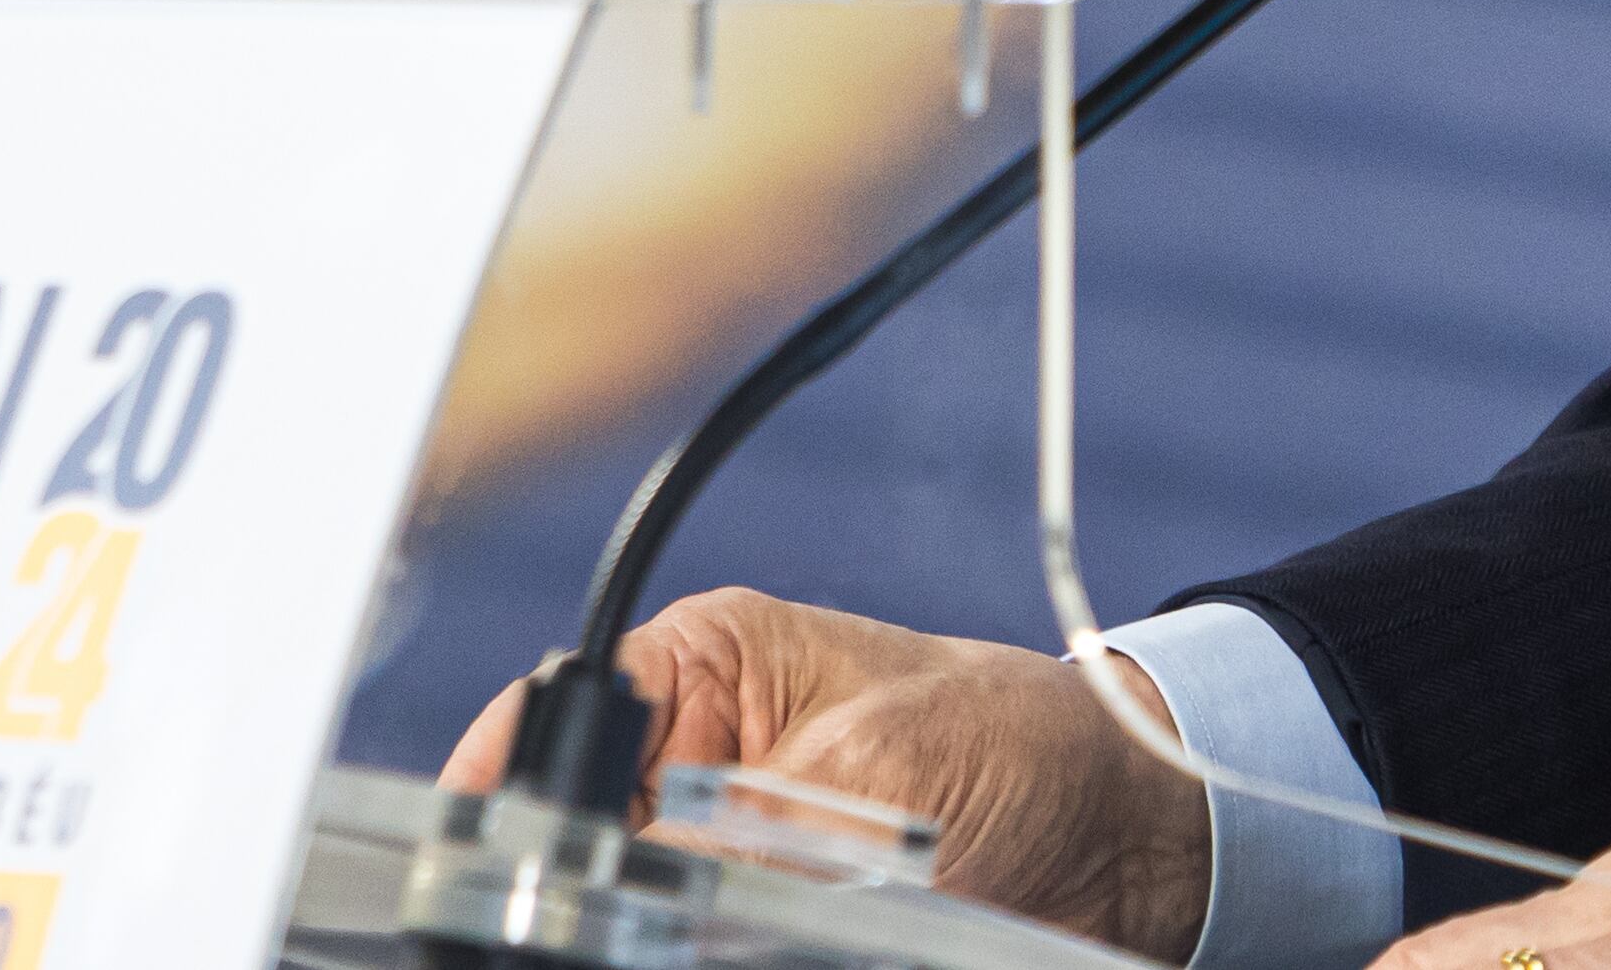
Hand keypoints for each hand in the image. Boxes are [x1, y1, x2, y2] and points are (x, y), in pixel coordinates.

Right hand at [441, 591, 1214, 965]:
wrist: (1118, 837)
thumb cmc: (1028, 743)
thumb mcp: (889, 767)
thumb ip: (757, 826)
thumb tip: (648, 875)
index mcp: (705, 667)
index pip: (556, 725)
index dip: (506, 801)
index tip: (492, 875)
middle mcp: (692, 758)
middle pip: (570, 839)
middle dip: (579, 892)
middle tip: (622, 924)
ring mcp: (717, 846)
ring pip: (624, 908)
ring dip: (649, 927)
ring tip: (741, 922)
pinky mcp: (753, 919)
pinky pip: (685, 936)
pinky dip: (690, 942)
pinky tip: (735, 943)